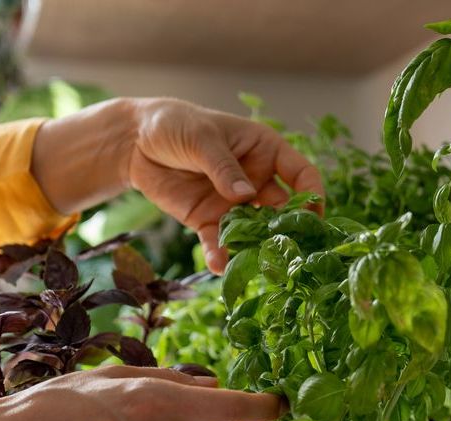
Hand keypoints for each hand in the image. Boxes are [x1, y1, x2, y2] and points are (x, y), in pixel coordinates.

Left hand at [126, 98, 323, 272]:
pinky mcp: (208, 220)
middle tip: (290, 251)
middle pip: (281, 210)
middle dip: (286, 231)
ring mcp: (233, 203)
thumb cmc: (176, 124)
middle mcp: (255, 180)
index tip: (314, 217)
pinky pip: (219, 241)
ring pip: (253, 231)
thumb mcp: (202, 138)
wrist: (136, 141)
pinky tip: (219, 266)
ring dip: (256, 248)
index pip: (300, 174)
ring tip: (258, 266)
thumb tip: (246, 195)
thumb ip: (223, 167)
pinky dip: (219, 254)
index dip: (312, 194)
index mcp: (264, 151)